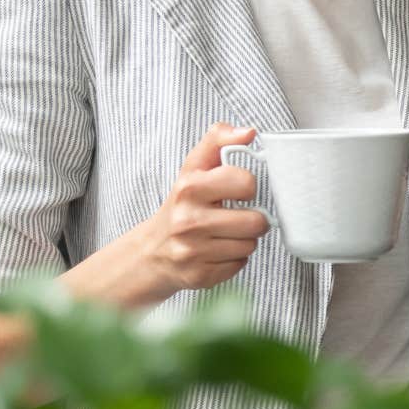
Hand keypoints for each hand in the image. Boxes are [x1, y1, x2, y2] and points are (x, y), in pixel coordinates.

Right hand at [141, 123, 272, 294]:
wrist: (153, 250)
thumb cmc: (182, 204)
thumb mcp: (194, 167)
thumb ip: (219, 140)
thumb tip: (249, 132)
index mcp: (189, 188)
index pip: (245, 183)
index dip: (247, 186)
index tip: (238, 190)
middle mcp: (188, 221)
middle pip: (255, 221)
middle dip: (253, 219)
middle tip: (238, 215)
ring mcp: (193, 251)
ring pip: (250, 245)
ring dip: (244, 239)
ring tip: (226, 233)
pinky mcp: (200, 276)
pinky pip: (240, 264)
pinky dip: (235, 258)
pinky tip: (218, 250)